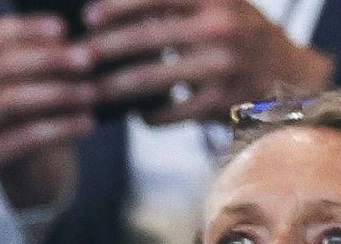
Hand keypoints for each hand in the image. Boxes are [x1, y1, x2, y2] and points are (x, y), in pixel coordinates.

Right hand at [0, 12, 97, 209]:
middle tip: (88, 60)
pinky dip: (61, 129)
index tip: (64, 29)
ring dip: (56, 95)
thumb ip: (56, 52)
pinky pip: (25, 138)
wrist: (34, 158)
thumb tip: (83, 42)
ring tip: (91, 94)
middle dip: (50, 61)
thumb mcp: (48, 71)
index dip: (30, 30)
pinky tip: (88, 123)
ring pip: (11, 101)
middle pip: (5, 66)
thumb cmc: (46, 99)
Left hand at [84, 0, 333, 126]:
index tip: (88, 18)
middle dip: (103, 50)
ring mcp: (220, 66)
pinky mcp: (218, 102)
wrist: (286, 76)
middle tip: (75, 60)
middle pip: (145, 38)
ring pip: (148, 79)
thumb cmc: (235, 37)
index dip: (119, 6)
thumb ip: (174, 5)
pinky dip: (145, 114)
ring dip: (113, 87)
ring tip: (91, 91)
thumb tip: (108, 11)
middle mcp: (221, 28)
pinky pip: (163, 113)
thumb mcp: (215, 8)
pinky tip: (138, 112)